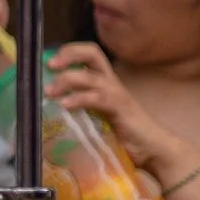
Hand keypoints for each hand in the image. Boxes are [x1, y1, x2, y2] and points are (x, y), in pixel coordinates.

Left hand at [48, 41, 195, 176]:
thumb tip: (47, 106)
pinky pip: (97, 98)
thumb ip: (79, 106)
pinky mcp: (120, 109)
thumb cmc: (123, 134)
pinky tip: (65, 105)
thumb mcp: (97, 115)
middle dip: (69, 54)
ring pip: (90, 76)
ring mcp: (117, 94)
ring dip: (66, 80)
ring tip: (49, 92)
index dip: (69, 51)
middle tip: (49, 65)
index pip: (89, 53)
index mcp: (105, 81)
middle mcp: (111, 82)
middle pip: (92, 53)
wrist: (153, 149)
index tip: (48, 60)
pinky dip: (79, 99)